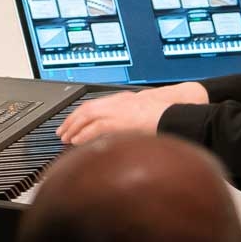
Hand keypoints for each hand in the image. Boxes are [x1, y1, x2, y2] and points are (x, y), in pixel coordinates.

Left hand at [55, 81, 208, 147]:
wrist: (179, 112)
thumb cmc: (169, 115)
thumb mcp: (148, 114)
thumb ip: (134, 121)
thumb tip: (127, 135)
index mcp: (125, 99)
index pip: (95, 105)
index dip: (80, 115)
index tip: (71, 124)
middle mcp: (119, 102)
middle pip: (87, 109)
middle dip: (72, 120)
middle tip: (62, 132)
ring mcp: (119, 110)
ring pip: (88, 117)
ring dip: (74, 128)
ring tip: (65, 139)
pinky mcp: (121, 121)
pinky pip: (96, 128)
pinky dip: (84, 135)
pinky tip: (77, 142)